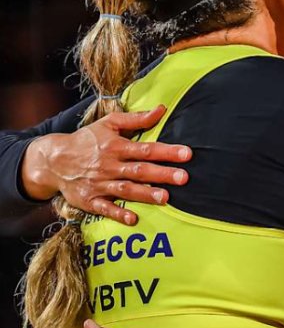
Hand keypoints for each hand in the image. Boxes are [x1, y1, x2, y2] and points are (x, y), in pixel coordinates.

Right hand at [23, 106, 191, 224]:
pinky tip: (133, 218)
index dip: (166, 152)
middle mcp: (108, 166)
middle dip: (161, 174)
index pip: (145, 149)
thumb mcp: (109, 123)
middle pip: (138, 170)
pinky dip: (117, 213)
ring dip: (145, 194)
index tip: (187, 154)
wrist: (52, 160)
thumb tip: (162, 109)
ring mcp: (99, 184)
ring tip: (165, 198)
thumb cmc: (87, 140)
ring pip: (125, 190)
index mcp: (115, 147)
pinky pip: (104, 208)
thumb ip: (136, 118)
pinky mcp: (89, 200)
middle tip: (184, 177)